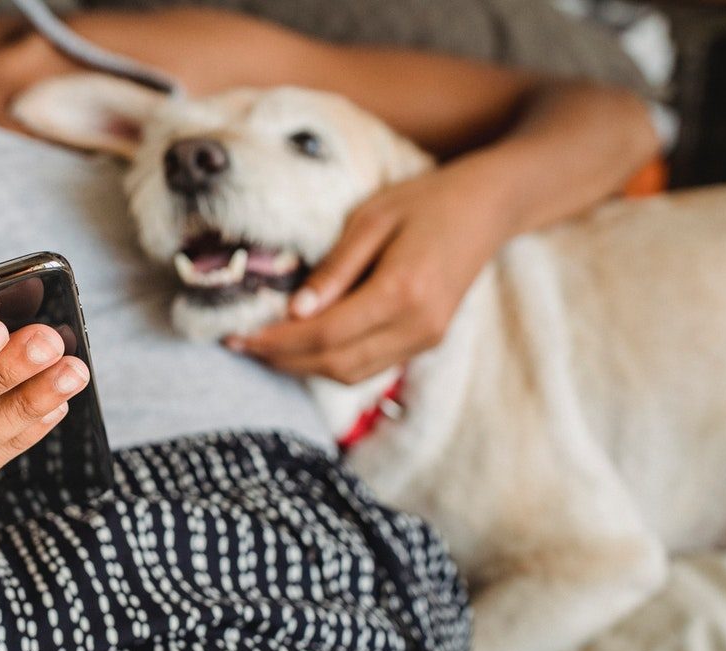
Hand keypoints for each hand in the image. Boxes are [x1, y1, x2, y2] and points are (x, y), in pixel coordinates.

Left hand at [228, 163, 511, 383]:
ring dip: (303, 368)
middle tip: (238, 347)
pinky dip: (331, 364)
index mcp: (403, 292)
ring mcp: (425, 340)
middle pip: (335, 363)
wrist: (488, 208)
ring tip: (262, 349)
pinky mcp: (425, 343)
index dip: (278, 341)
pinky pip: (369, 367)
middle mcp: (418, 327)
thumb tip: (295, 311)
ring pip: (352, 373)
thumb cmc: (425, 202)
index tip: (237, 337)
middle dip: (282, 360)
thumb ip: (335, 268)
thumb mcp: (372, 219)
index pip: (326, 334)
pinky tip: (301, 348)